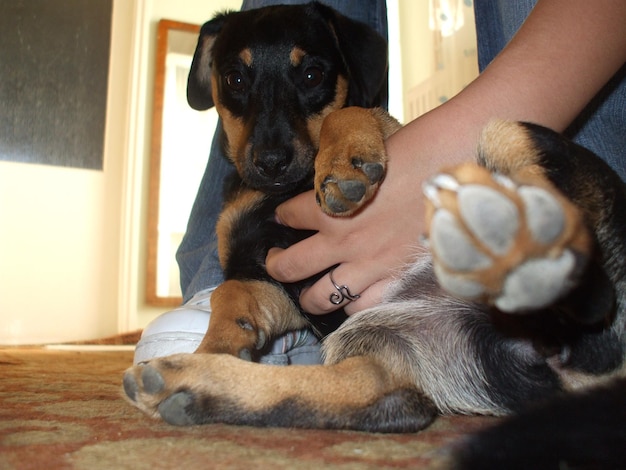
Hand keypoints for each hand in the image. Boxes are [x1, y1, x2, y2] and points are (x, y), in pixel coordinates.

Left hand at [266, 124, 438, 315]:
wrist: (459, 163)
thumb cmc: (417, 148)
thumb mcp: (366, 157)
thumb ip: (344, 178)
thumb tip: (334, 184)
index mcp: (328, 204)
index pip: (290, 214)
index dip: (283, 215)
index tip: (283, 216)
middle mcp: (342, 240)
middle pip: (291, 266)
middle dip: (277, 265)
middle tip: (277, 261)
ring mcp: (369, 265)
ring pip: (321, 297)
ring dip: (309, 297)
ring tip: (307, 294)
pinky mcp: (396, 277)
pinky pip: (365, 306)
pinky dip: (353, 305)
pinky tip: (352, 299)